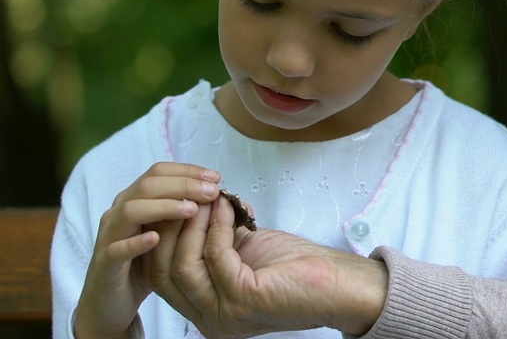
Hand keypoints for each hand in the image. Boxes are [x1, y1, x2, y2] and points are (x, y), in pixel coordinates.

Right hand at [74, 162, 220, 338]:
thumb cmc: (144, 262)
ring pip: (131, 210)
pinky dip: (136, 241)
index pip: (159, 172)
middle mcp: (120, 211)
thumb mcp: (167, 233)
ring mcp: (110, 235)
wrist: (110, 300)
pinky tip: (157, 238)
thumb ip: (185, 212)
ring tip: (193, 210)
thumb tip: (218, 196)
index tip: (215, 177)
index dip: (188, 171)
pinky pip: (117, 248)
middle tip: (212, 192)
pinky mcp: (105, 262)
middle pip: (148, 185)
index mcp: (135, 199)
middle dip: (183, 185)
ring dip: (164, 207)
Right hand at [143, 196, 388, 337]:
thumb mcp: (239, 254)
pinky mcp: (244, 300)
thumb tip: (191, 206)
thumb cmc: (293, 268)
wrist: (336, 282)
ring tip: (207, 198)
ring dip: (193, 224)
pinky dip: (219, 226)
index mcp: (205, 312)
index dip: (160, 236)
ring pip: (181, 265)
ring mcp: (225, 315)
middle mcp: (209, 321)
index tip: (172, 203)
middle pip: (161, 273)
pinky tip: (229, 208)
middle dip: (170, 227)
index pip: (159, 278)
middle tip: (186, 196)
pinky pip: (215, 255)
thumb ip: (211, 243)